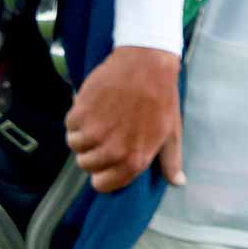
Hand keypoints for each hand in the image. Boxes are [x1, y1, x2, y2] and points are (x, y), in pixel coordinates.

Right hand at [65, 46, 184, 192]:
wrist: (146, 63)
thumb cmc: (162, 98)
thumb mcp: (171, 133)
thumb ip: (171, 162)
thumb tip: (178, 183)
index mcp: (134, 160)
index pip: (102, 185)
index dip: (103, 173)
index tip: (108, 160)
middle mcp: (112, 151)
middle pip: (86, 165)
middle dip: (93, 151)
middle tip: (108, 132)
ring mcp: (94, 133)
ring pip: (75, 145)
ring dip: (84, 133)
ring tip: (102, 117)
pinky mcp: (80, 114)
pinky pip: (69, 126)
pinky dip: (77, 117)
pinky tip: (94, 106)